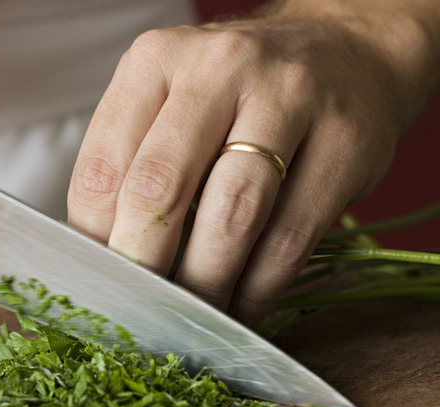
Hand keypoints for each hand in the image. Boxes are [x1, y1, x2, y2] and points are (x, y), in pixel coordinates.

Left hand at [67, 1, 439, 325]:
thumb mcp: (177, 100)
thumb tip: (107, 259)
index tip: (104, 288)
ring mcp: (290, 99)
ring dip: (207, 287)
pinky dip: (259, 289)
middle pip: (161, 189)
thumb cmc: (243, 92)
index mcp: (157, 59)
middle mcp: (220, 67)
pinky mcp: (344, 143)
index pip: (102, 169)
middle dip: (146, 269)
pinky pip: (291, 238)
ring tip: (194, 320)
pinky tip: (243, 308)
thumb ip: (137, 162)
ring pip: (232, 217)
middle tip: (144, 315)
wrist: (343, 52)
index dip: (95, 244)